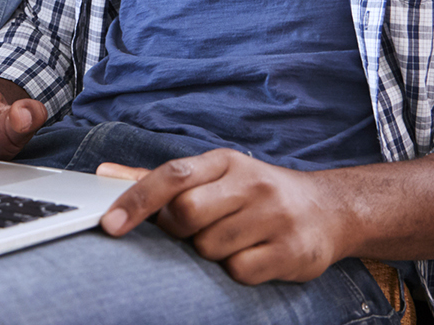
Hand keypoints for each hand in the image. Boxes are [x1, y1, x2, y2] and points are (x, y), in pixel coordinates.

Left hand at [96, 150, 345, 285]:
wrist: (329, 209)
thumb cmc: (256, 193)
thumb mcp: (213, 175)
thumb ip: (159, 179)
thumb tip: (104, 173)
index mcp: (225, 161)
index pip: (172, 174)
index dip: (137, 199)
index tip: (110, 224)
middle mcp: (251, 183)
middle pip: (187, 213)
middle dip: (180, 231)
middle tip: (195, 231)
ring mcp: (274, 216)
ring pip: (211, 247)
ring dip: (210, 253)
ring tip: (232, 240)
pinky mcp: (292, 250)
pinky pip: (240, 271)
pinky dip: (236, 271)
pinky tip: (252, 256)